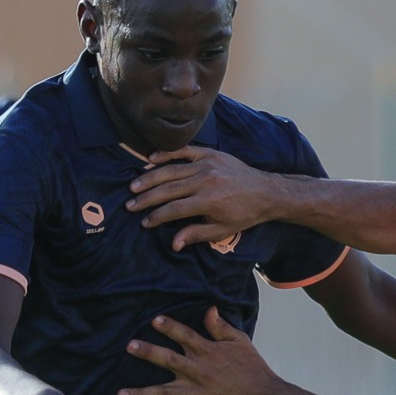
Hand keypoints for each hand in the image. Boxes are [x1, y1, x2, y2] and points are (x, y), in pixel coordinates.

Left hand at [118, 309, 278, 394]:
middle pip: (169, 360)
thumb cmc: (254, 369)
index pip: (185, 335)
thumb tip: (209, 310)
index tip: (154, 321)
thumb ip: (221, 327)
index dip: (170, 327)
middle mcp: (199, 372)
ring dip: (141, 394)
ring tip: (121, 394)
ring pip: (163, 393)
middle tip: (130, 346)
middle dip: (148, 352)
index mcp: (209, 352)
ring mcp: (196, 394)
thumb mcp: (241, 342)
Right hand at [126, 148, 286, 250]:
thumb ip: (196, 234)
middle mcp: (205, 181)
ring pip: (171, 170)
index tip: (144, 222)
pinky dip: (166, 154)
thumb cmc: (244, 214)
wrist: (266, 192)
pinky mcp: (210, 153)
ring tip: (134, 186)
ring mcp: (207, 164)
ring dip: (150, 178)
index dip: (157, 216)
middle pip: (168, 189)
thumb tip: (173, 244)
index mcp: (209, 202)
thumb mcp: (222, 230)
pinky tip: (150, 159)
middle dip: (147, 199)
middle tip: (130, 205)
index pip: (174, 209)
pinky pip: (184, 151)